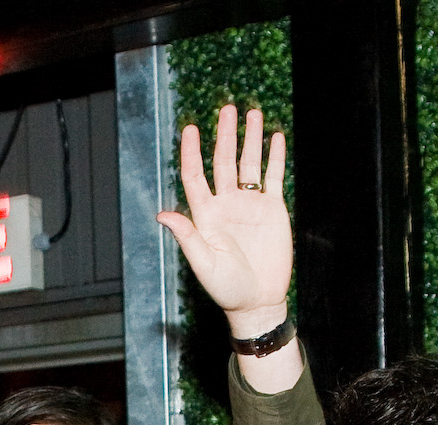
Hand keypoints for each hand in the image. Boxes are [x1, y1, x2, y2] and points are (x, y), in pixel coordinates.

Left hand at [156, 104, 290, 332]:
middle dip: (225, 135)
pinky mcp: (273, 210)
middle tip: (226, 109)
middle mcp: (226, 205)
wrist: (258, 301)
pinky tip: (275, 137)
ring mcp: (250, 205)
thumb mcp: (203, 264)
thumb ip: (187, 236)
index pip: (196, 176)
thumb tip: (162, 214)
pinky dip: (274, 157)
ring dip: (251, 139)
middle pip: (224, 162)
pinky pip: (273, 177)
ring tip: (253, 114)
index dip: (192, 153)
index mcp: (206, 215)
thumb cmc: (226, 288)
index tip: (190, 129)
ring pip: (249, 164)